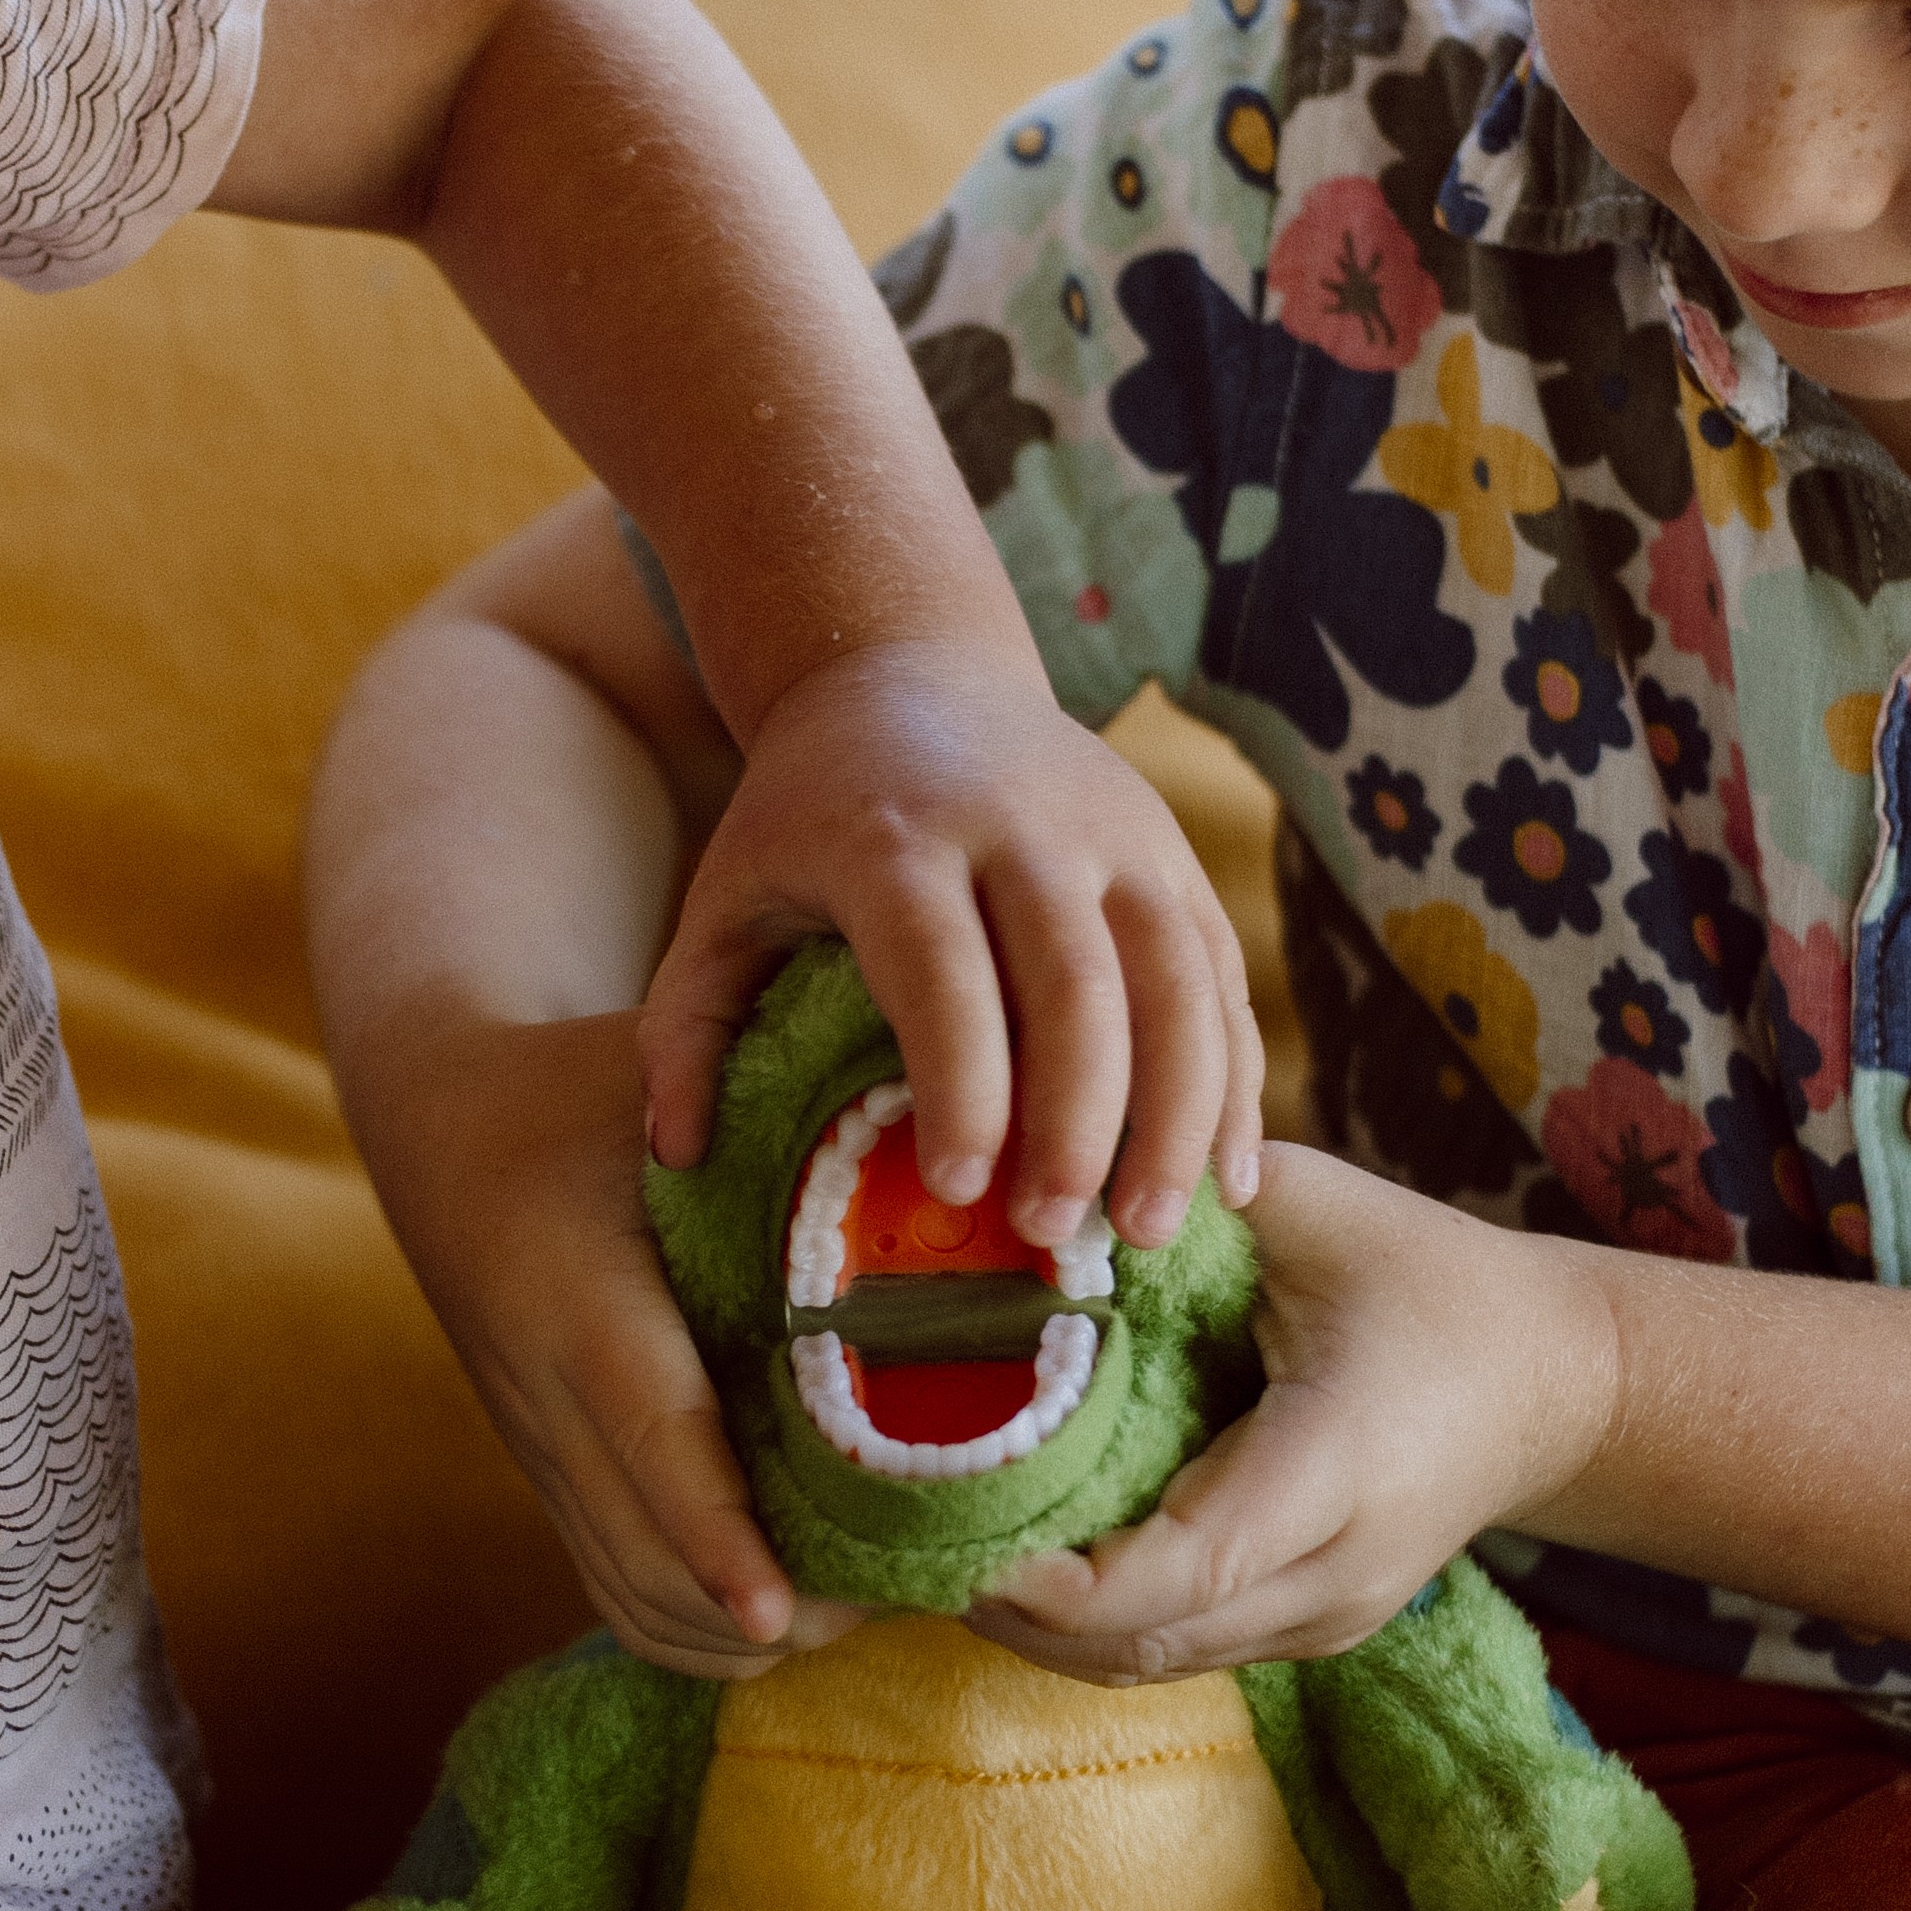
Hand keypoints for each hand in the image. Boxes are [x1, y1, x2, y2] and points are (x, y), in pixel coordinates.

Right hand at [381, 1011, 862, 1678]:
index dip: (714, 1532)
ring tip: (873, 1595)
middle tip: (913, 1586)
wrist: (441, 1131)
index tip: (776, 1609)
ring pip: (634, 1601)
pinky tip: (800, 1593)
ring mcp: (544, 1457)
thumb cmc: (575, 1089)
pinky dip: (707, 1626)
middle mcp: (550, 1400)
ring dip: (747, 1631)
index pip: (649, 1436)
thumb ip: (773, 1098)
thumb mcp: (655, 1072)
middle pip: (646, 1559)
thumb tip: (931, 1132)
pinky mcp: (552, 1483)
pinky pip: (619, 1594)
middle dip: (773, 1608)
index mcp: (582, 1300)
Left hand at [637, 638, 1265, 1250]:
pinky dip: (1234, 1079)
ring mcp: (1116, 835)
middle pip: (1079, 985)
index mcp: (897, 838)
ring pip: (1178, 982)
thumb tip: (676, 1155)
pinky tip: (1226, 1174)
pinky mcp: (1173, 854)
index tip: (960, 1189)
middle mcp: (1023, 827)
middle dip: (1078, 1123)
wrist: (910, 673)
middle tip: (1054, 1237)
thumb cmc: (807, 815)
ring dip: (1177, 1116)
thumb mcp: (725, 892)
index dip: (962, 1084)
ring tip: (1144, 1230)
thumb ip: (686, 1021)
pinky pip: (1223, 975)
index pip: (944, 970)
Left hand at [971, 1146, 1621, 1680]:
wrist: (1557, 1384)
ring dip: (1036, 1625)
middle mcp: (1331, 1575)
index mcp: (1333, 1470)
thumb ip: (1177, 1198)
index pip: (1175, 1571)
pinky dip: (1088, 1620)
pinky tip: (1023, 1553)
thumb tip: (1034, 1189)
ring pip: (1147, 1665)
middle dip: (1008, 1604)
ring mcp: (1323, 1621)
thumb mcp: (1315, 1208)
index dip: (1054, 1578)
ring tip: (938, 1541)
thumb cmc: (1432, 1279)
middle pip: (1140, 1643)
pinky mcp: (1309, 1631)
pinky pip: (1175, 1650)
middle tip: (898, 1527)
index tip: (951, 1529)